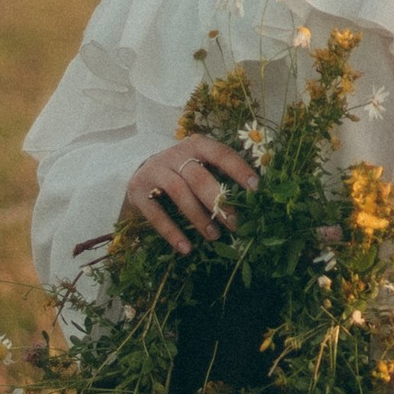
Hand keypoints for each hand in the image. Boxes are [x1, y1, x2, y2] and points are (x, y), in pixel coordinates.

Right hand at [117, 131, 257, 255]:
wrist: (139, 173)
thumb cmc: (182, 173)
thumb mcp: (200, 166)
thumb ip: (220, 176)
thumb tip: (252, 201)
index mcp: (196, 145)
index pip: (220, 153)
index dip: (238, 169)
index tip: (255, 188)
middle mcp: (174, 154)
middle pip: (198, 176)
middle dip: (218, 201)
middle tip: (234, 223)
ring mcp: (154, 170)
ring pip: (179, 192)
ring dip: (198, 216)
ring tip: (213, 235)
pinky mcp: (137, 190)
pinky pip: (156, 213)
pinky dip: (172, 232)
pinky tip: (186, 247)